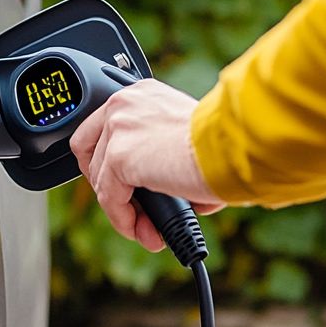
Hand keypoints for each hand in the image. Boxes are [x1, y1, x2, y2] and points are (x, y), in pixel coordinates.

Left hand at [69, 78, 224, 251]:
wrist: (235, 146)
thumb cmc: (226, 143)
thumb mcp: (185, 137)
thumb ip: (159, 150)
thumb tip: (153, 186)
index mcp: (141, 95)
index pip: (102, 126)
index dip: (106, 161)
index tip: (123, 185)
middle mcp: (123, 104)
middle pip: (90, 153)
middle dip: (108, 188)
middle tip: (130, 211)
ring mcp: (118, 129)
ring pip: (102, 182)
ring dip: (124, 213)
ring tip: (149, 231)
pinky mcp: (118, 157)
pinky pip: (109, 199)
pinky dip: (124, 220)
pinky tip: (146, 232)